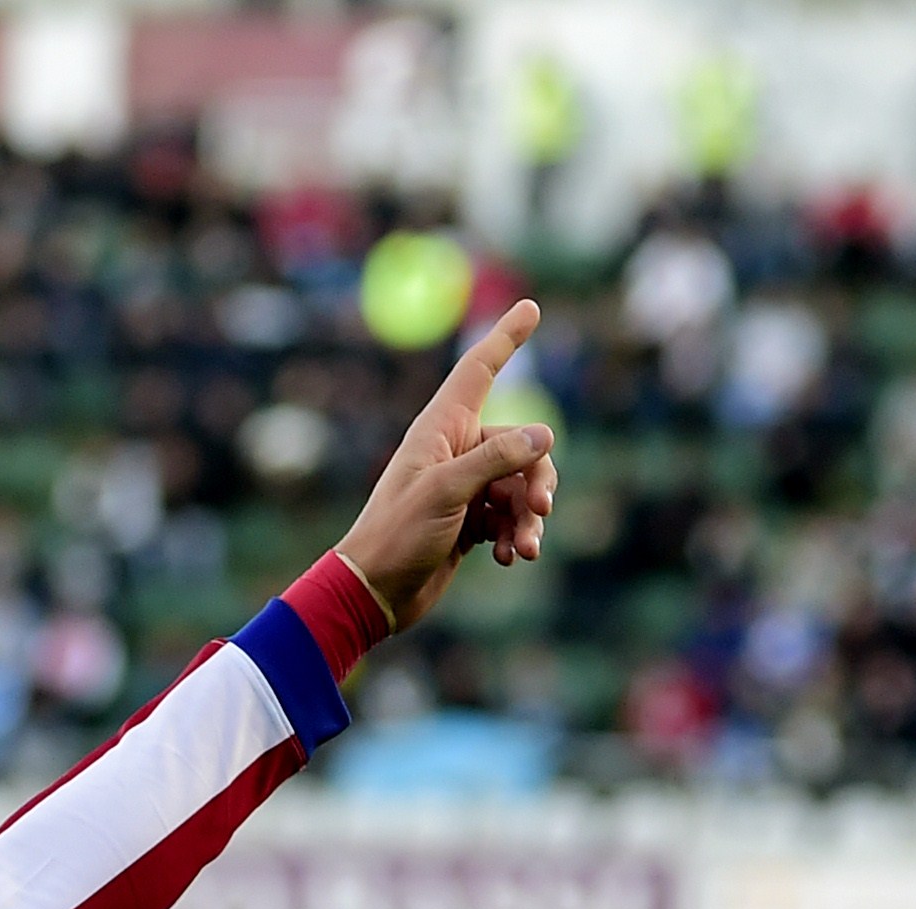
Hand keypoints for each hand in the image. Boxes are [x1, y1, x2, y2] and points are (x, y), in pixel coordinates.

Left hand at [334, 299, 559, 635]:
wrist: (372, 594)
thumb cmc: (397, 536)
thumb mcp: (446, 493)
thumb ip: (495, 461)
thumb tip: (542, 435)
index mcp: (440, 430)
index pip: (478, 372)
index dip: (505, 339)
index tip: (530, 308)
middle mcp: (454, 451)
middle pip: (522, 444)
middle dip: (537, 478)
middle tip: (539, 510)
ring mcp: (464, 487)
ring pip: (521, 485)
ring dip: (529, 517)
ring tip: (525, 548)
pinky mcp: (470, 520)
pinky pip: (511, 516)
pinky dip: (517, 535)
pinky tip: (511, 558)